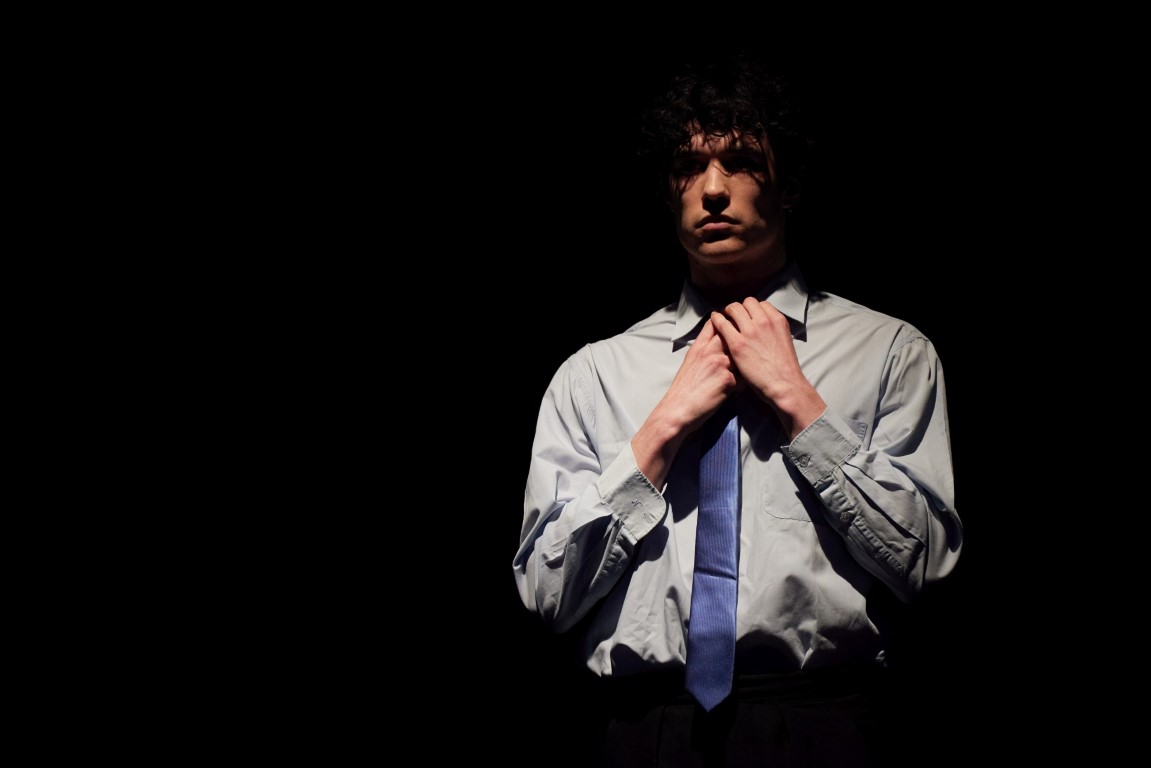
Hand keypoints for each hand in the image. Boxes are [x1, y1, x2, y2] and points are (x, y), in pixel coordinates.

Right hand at [630, 318, 741, 486]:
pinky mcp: (727, 379)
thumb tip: (716, 342)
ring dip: (742, 368)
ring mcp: (719, 363)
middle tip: (740, 358)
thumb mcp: (690, 361)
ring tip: (735, 379)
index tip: (731, 330)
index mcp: (699, 346)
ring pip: (742, 358)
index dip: (725, 323)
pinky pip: (743, 379)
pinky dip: (740, 386)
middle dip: (739, 346)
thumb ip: (704, 349)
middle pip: (733, 336)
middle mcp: (709, 351)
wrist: (677, 410)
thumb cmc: (683, 390)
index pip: (715, 323)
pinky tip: (731, 392)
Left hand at [710, 299, 826, 437]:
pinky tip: (714, 320)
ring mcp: (750, 331)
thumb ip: (773, 331)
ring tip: (723, 316)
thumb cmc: (784, 368)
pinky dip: (717, 319)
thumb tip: (764, 328)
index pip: (762, 304)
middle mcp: (764, 321)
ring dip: (728, 311)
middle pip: (747, 302)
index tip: (748, 315)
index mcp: (778, 320)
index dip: (753, 309)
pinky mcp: (737, 343)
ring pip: (734, 308)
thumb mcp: (784, 341)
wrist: (783, 384)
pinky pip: (722, 323)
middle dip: (740, 308)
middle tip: (734, 315)